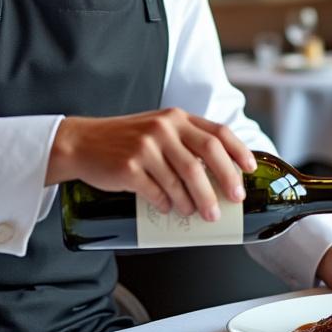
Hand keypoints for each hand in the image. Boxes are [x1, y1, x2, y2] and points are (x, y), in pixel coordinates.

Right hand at [47, 108, 256, 221]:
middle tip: (231, 201)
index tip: (249, 171)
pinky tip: (168, 209)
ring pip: (183, 179)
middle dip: (224, 182)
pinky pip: (157, 192)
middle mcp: (164, 128)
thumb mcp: (158, 129)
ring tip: (199, 214)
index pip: (217, 132)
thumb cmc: (125, 140)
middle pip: (206, 157)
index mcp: (176, 118)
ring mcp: (146, 146)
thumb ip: (185, 142)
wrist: (82, 143)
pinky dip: (167, 205)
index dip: (238, 152)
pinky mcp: (129, 167)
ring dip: (196, 201)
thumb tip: (220, 175)